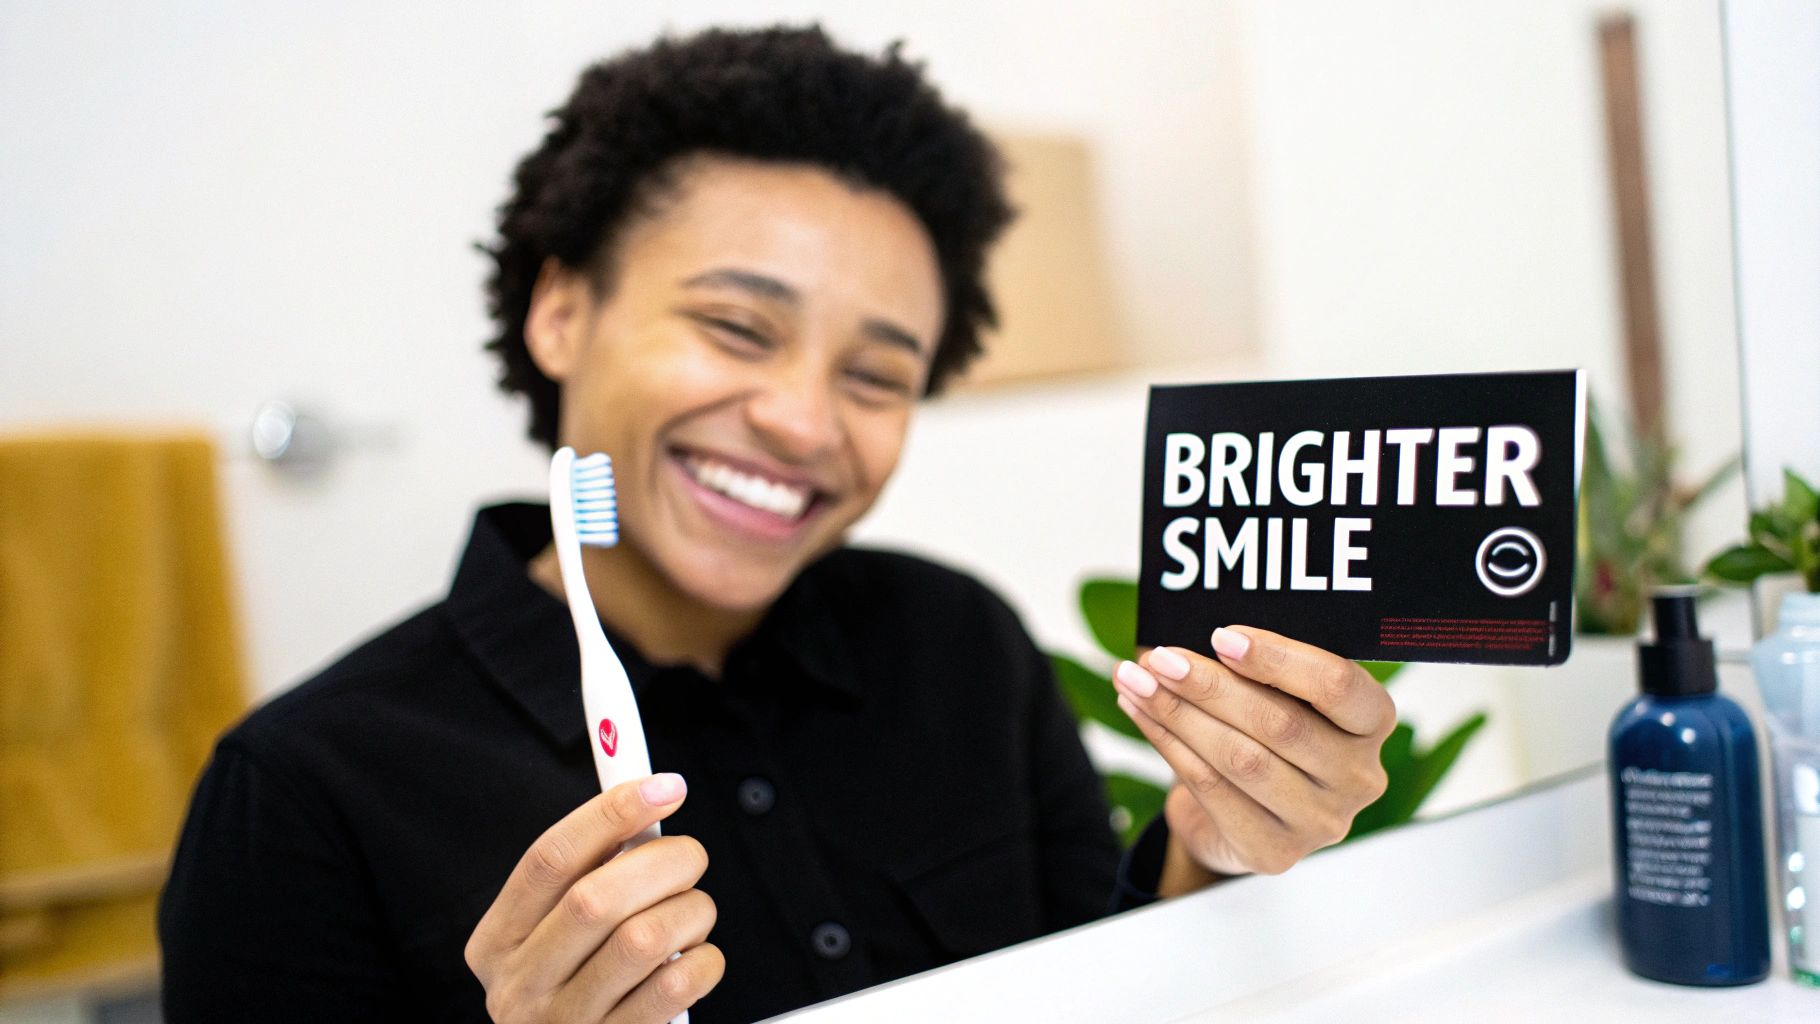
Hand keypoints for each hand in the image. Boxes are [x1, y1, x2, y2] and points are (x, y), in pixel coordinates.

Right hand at [465, 774, 723, 1022]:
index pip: (550, 858)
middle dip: (663, 861)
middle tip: (690, 856)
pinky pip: (674, 988)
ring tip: (693, 912)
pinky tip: (698, 956)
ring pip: (642, 940)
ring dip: (690, 911)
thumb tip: (645, 801)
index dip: (611, 812)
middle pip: (596, 898)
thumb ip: (586, 875)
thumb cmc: (574, 983)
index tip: (664, 787)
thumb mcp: (554, 931)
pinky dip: (705, 959)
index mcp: (499, 940)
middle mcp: (522, 985)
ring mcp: (565, 1023)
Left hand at [1112, 626, 1394, 880]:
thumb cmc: (1266, 733)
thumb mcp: (1278, 693)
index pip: (1337, 685)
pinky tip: (1140, 713)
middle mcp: (1358, 776)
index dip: (1276, 659)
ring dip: (1178, 714)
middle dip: (1209, 685)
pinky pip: (1212, 789)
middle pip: (1279, 723)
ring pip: (1240, 758)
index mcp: (1372, 722)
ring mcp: (1321, 821)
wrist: (1246, 816)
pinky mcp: (1275, 851)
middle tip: (1159, 659)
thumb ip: (1253, 667)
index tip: (1220, 636)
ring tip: (1135, 681)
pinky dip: (1168, 745)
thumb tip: (1187, 640)